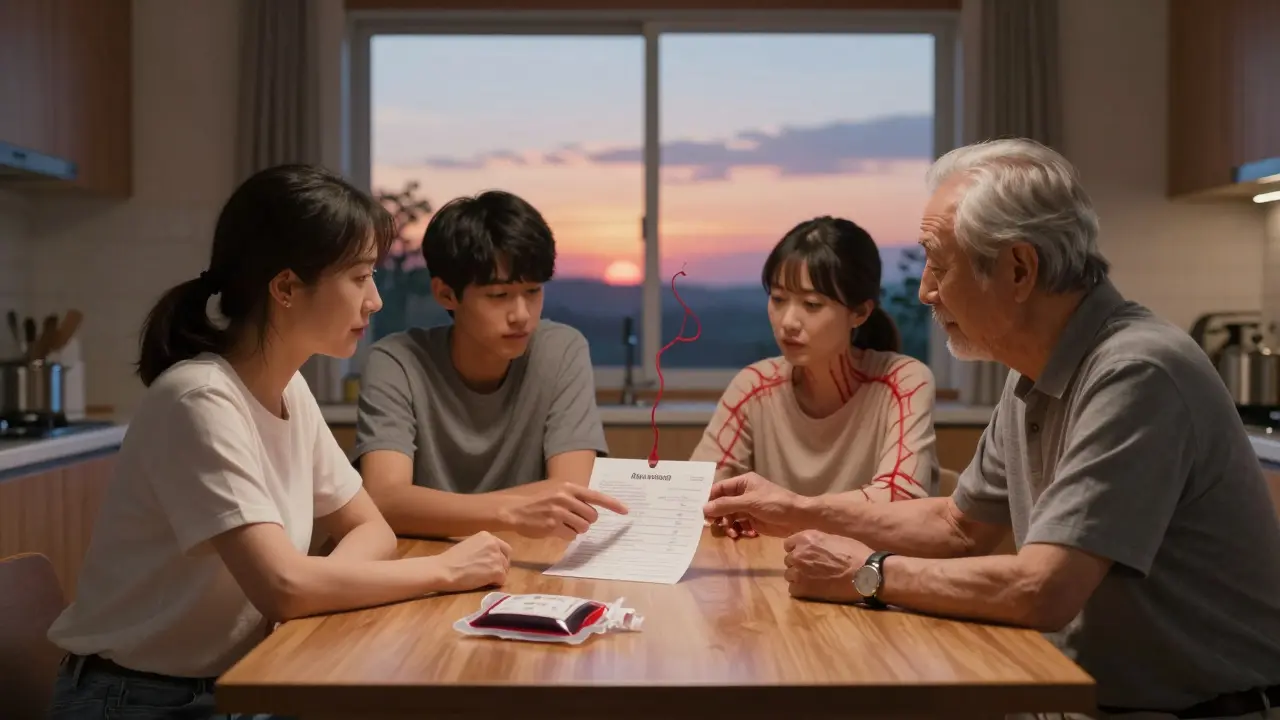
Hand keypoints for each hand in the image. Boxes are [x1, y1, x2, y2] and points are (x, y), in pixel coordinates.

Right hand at [433, 531, 511, 591]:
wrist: (444, 570)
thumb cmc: (451, 559)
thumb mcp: (470, 545)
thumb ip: (483, 548)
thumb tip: (490, 557)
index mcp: (487, 536)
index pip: (504, 548)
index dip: (500, 557)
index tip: (493, 564)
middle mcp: (494, 544)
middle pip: (506, 559)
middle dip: (501, 567)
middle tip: (490, 574)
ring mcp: (496, 557)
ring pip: (504, 570)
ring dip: (496, 575)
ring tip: (483, 579)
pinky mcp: (497, 571)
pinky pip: (502, 580)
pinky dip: (495, 584)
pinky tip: (483, 583)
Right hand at [497, 480, 628, 539]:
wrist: (513, 508)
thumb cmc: (535, 499)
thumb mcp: (555, 490)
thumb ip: (573, 496)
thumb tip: (591, 507)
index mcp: (568, 487)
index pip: (596, 496)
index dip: (613, 504)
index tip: (626, 511)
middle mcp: (566, 498)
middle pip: (591, 516)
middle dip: (586, 521)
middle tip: (573, 519)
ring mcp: (559, 512)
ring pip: (583, 528)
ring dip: (576, 529)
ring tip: (562, 524)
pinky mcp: (553, 526)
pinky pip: (570, 536)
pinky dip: (566, 535)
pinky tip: (555, 530)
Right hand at [701, 472, 807, 536]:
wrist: (799, 518)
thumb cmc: (775, 503)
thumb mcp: (749, 502)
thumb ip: (726, 505)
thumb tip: (704, 509)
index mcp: (743, 483)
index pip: (720, 489)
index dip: (710, 499)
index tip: (701, 512)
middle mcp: (743, 494)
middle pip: (723, 504)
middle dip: (719, 515)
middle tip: (714, 526)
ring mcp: (748, 508)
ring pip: (730, 516)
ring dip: (729, 525)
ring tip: (733, 533)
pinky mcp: (753, 520)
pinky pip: (739, 525)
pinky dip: (739, 530)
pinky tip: (744, 534)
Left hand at [783, 530, 872, 602]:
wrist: (864, 574)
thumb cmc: (855, 554)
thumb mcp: (834, 539)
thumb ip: (818, 542)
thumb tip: (813, 547)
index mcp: (806, 538)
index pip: (789, 544)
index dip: (798, 550)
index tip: (807, 555)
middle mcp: (798, 554)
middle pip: (789, 560)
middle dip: (799, 564)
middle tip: (813, 569)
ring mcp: (798, 572)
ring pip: (789, 575)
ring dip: (799, 578)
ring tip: (814, 581)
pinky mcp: (802, 589)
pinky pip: (793, 590)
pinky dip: (801, 590)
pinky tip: (814, 590)